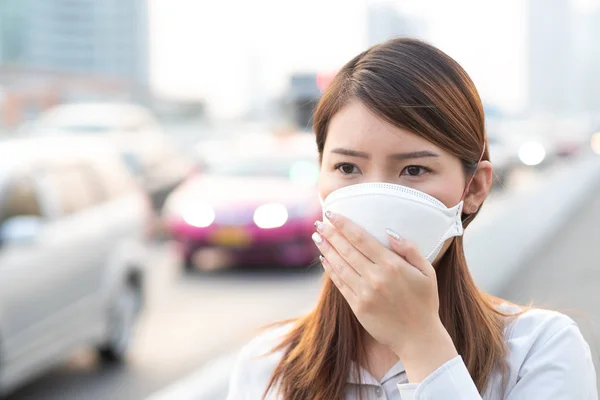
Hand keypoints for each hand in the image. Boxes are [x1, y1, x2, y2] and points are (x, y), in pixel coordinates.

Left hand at [312, 211, 457, 381]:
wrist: (418, 338)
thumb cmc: (425, 303)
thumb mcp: (427, 272)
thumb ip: (410, 249)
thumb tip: (389, 232)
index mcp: (392, 265)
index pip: (361, 238)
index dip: (344, 224)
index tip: (332, 213)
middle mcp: (375, 277)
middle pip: (346, 249)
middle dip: (330, 233)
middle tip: (319, 222)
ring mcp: (364, 293)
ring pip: (339, 265)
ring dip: (326, 249)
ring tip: (317, 237)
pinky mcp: (357, 307)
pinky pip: (340, 284)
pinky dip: (330, 270)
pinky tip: (324, 259)